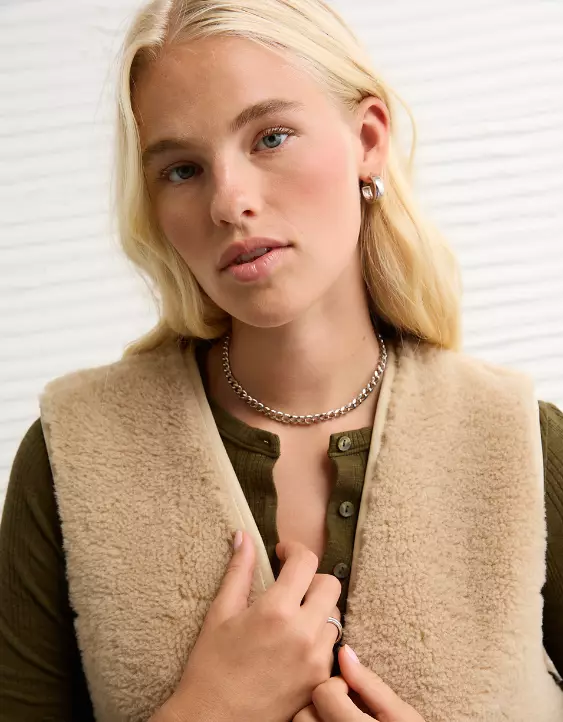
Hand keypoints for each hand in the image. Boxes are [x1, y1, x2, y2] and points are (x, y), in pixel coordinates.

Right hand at [159, 531, 341, 721]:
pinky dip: (319, 638)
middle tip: (290, 586)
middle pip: (330, 585)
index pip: (306, 562)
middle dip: (311, 578)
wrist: (213, 721)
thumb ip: (238, 570)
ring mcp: (316, 660)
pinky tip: (295, 644)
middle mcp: (303, 633)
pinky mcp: (319, 680)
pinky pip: (332, 647)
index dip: (294, 550)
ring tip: (291, 617)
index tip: (282, 554)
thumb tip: (243, 537)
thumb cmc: (211, 667)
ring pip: (335, 616)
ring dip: (318, 609)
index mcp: (276, 610)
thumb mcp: (220, 613)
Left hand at [293, 644, 424, 721]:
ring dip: (315, 717)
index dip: (339, 685)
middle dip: (322, 703)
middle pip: (304, 713)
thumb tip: (345, 651)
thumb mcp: (400, 714)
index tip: (354, 692)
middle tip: (345, 706)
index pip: (323, 693)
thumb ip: (370, 684)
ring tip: (337, 717)